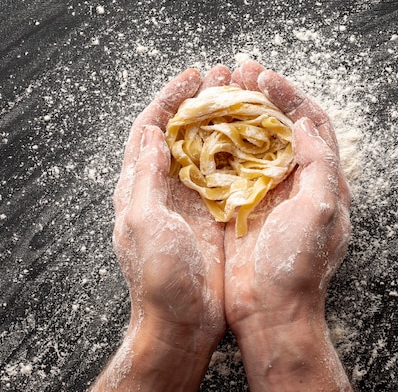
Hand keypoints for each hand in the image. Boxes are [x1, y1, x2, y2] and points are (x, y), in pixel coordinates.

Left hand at [91, 66, 230, 391]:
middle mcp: (164, 189)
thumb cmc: (158, 276)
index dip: (168, 99)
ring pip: (205, 149)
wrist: (182, 321)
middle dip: (198, 102)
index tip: (191, 77)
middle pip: (179, 133)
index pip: (149, 130)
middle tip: (223, 77)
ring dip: (221, 121)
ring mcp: (191, 201)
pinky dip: (239, 152)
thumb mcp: (143, 221)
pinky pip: (227, 175)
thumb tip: (152, 131)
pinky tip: (257, 137)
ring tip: (242, 96)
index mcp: (140, 187)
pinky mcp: (215, 216)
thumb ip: (144, 176)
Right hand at [224, 61, 352, 390]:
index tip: (262, 76)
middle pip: (280, 125)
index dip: (289, 95)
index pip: (310, 123)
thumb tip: (304, 124)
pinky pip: (227, 166)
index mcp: (321, 180)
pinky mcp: (238, 206)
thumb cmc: (299, 266)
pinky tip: (200, 128)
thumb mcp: (320, 213)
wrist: (269, 312)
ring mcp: (265, 193)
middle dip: (261, 96)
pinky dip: (216, 144)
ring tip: (217, 90)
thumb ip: (319, 165)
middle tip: (237, 72)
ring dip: (236, 114)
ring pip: (251, 142)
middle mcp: (294, 181)